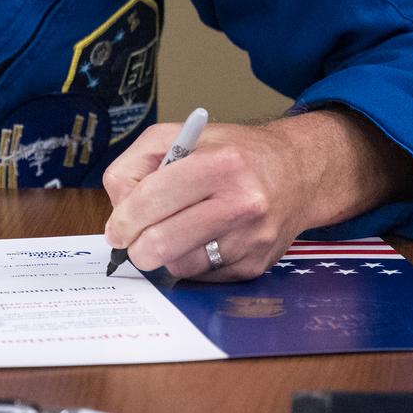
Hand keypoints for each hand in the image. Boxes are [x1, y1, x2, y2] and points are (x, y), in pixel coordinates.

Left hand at [102, 110, 412, 280]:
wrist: (297, 173)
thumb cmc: (233, 153)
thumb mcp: (182, 136)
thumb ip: (138, 162)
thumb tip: (118, 207)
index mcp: (220, 163)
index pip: (152, 198)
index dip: (124, 219)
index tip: (115, 230)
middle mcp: (242, 203)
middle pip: (162, 242)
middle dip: (137, 247)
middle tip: (132, 242)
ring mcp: (251, 239)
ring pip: (180, 265)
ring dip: (165, 255)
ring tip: (173, 232)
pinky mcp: (255, 265)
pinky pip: (202, 276)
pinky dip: (191, 262)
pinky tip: (201, 239)